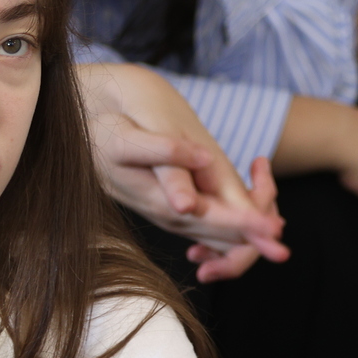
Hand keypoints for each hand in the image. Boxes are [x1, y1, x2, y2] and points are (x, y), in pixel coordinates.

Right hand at [78, 64, 288, 280]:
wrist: (81, 118)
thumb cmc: (104, 123)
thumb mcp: (129, 136)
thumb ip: (162, 161)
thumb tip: (188, 199)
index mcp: (162, 201)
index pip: (214, 223)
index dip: (248, 229)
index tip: (276, 231)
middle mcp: (168, 213)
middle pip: (223, 238)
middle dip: (256, 229)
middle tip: (269, 194)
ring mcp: (169, 211)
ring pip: (219, 232)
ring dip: (248, 219)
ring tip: (261, 178)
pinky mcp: (170, 201)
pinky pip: (209, 222)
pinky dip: (234, 213)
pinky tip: (246, 188)